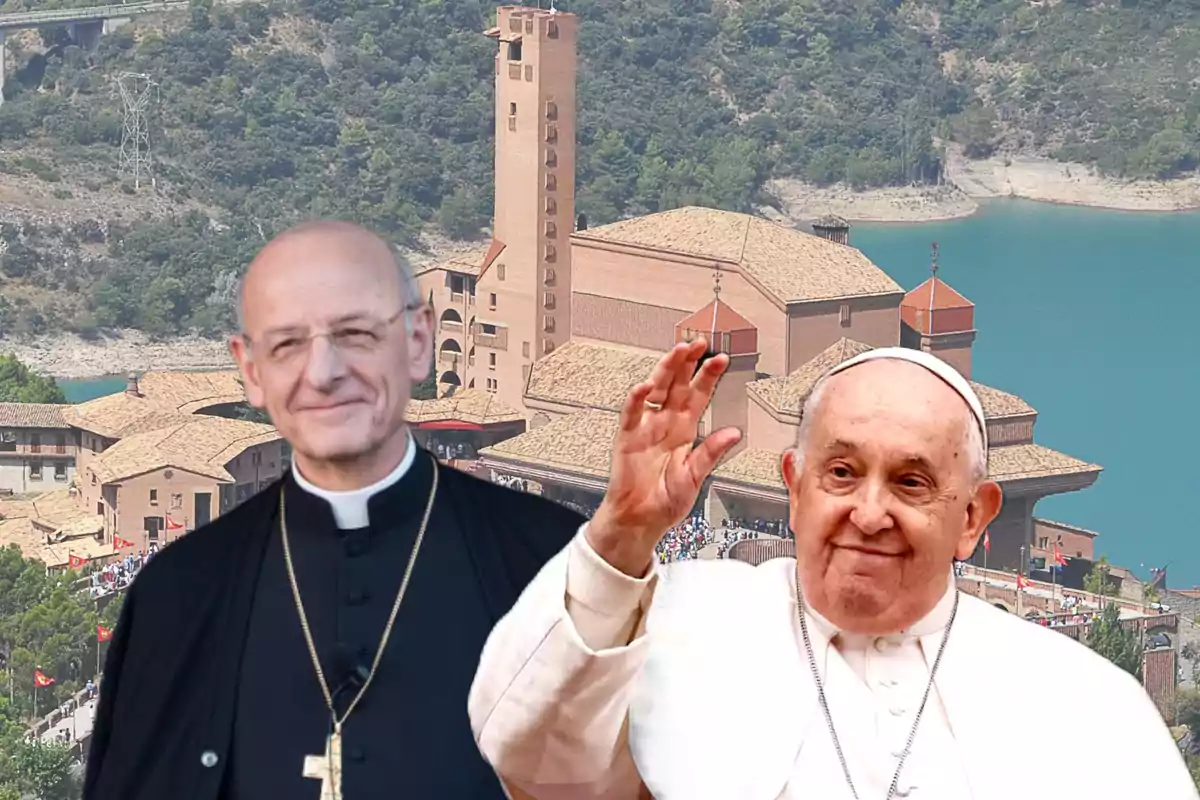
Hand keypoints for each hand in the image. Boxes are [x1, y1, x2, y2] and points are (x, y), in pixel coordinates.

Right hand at [588, 339, 741, 576]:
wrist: (640, 521)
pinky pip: (631, 415)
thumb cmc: (664, 502)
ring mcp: (645, 429)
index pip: (698, 396)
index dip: (709, 377)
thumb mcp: (695, 477)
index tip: (721, 359)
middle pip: (677, 385)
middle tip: (699, 342)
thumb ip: (711, 453)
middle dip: (687, 363)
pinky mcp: (627, 439)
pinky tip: (645, 386)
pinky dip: (636, 400)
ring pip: (656, 391)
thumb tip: (733, 433)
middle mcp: (665, 424)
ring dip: (666, 371)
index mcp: (683, 431)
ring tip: (677, 352)